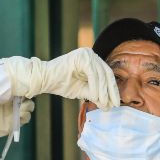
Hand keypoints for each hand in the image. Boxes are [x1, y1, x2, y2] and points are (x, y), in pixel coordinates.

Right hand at [2, 47, 119, 109]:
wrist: (43, 80)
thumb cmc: (60, 84)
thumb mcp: (82, 90)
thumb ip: (95, 95)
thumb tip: (108, 105)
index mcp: (92, 60)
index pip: (107, 74)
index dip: (112, 89)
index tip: (115, 103)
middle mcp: (91, 54)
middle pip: (106, 73)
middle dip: (111, 91)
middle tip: (114, 105)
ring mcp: (86, 54)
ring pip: (100, 74)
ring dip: (103, 91)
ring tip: (104, 104)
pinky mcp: (81, 57)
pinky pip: (92, 74)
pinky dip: (95, 87)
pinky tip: (95, 97)